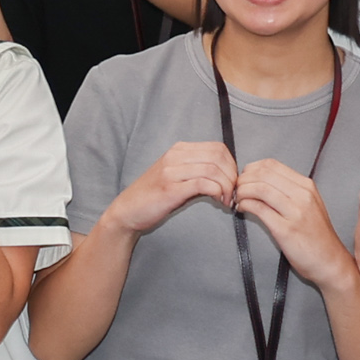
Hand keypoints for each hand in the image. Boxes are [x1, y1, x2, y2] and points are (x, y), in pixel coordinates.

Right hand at [104, 139, 239, 238]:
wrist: (127, 211)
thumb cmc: (154, 197)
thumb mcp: (177, 177)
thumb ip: (197, 171)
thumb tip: (226, 177)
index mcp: (178, 150)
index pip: (217, 148)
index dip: (231, 165)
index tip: (231, 182)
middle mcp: (175, 156)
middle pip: (218, 156)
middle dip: (232, 176)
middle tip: (232, 193)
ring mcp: (171, 170)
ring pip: (213, 170)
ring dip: (226, 187)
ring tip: (225, 200)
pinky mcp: (171, 188)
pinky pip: (204, 183)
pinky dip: (217, 192)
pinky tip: (218, 201)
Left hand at [230, 156, 358, 289]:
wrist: (330, 262)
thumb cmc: (315, 235)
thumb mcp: (308, 205)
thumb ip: (288, 191)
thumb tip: (259, 181)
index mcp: (306, 186)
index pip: (271, 164)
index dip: (251, 169)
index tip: (244, 179)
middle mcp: (302, 195)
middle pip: (262, 174)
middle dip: (243, 180)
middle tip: (236, 190)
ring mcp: (295, 212)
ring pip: (259, 188)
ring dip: (241, 192)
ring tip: (238, 200)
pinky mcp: (286, 229)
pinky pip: (259, 208)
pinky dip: (245, 205)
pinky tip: (242, 209)